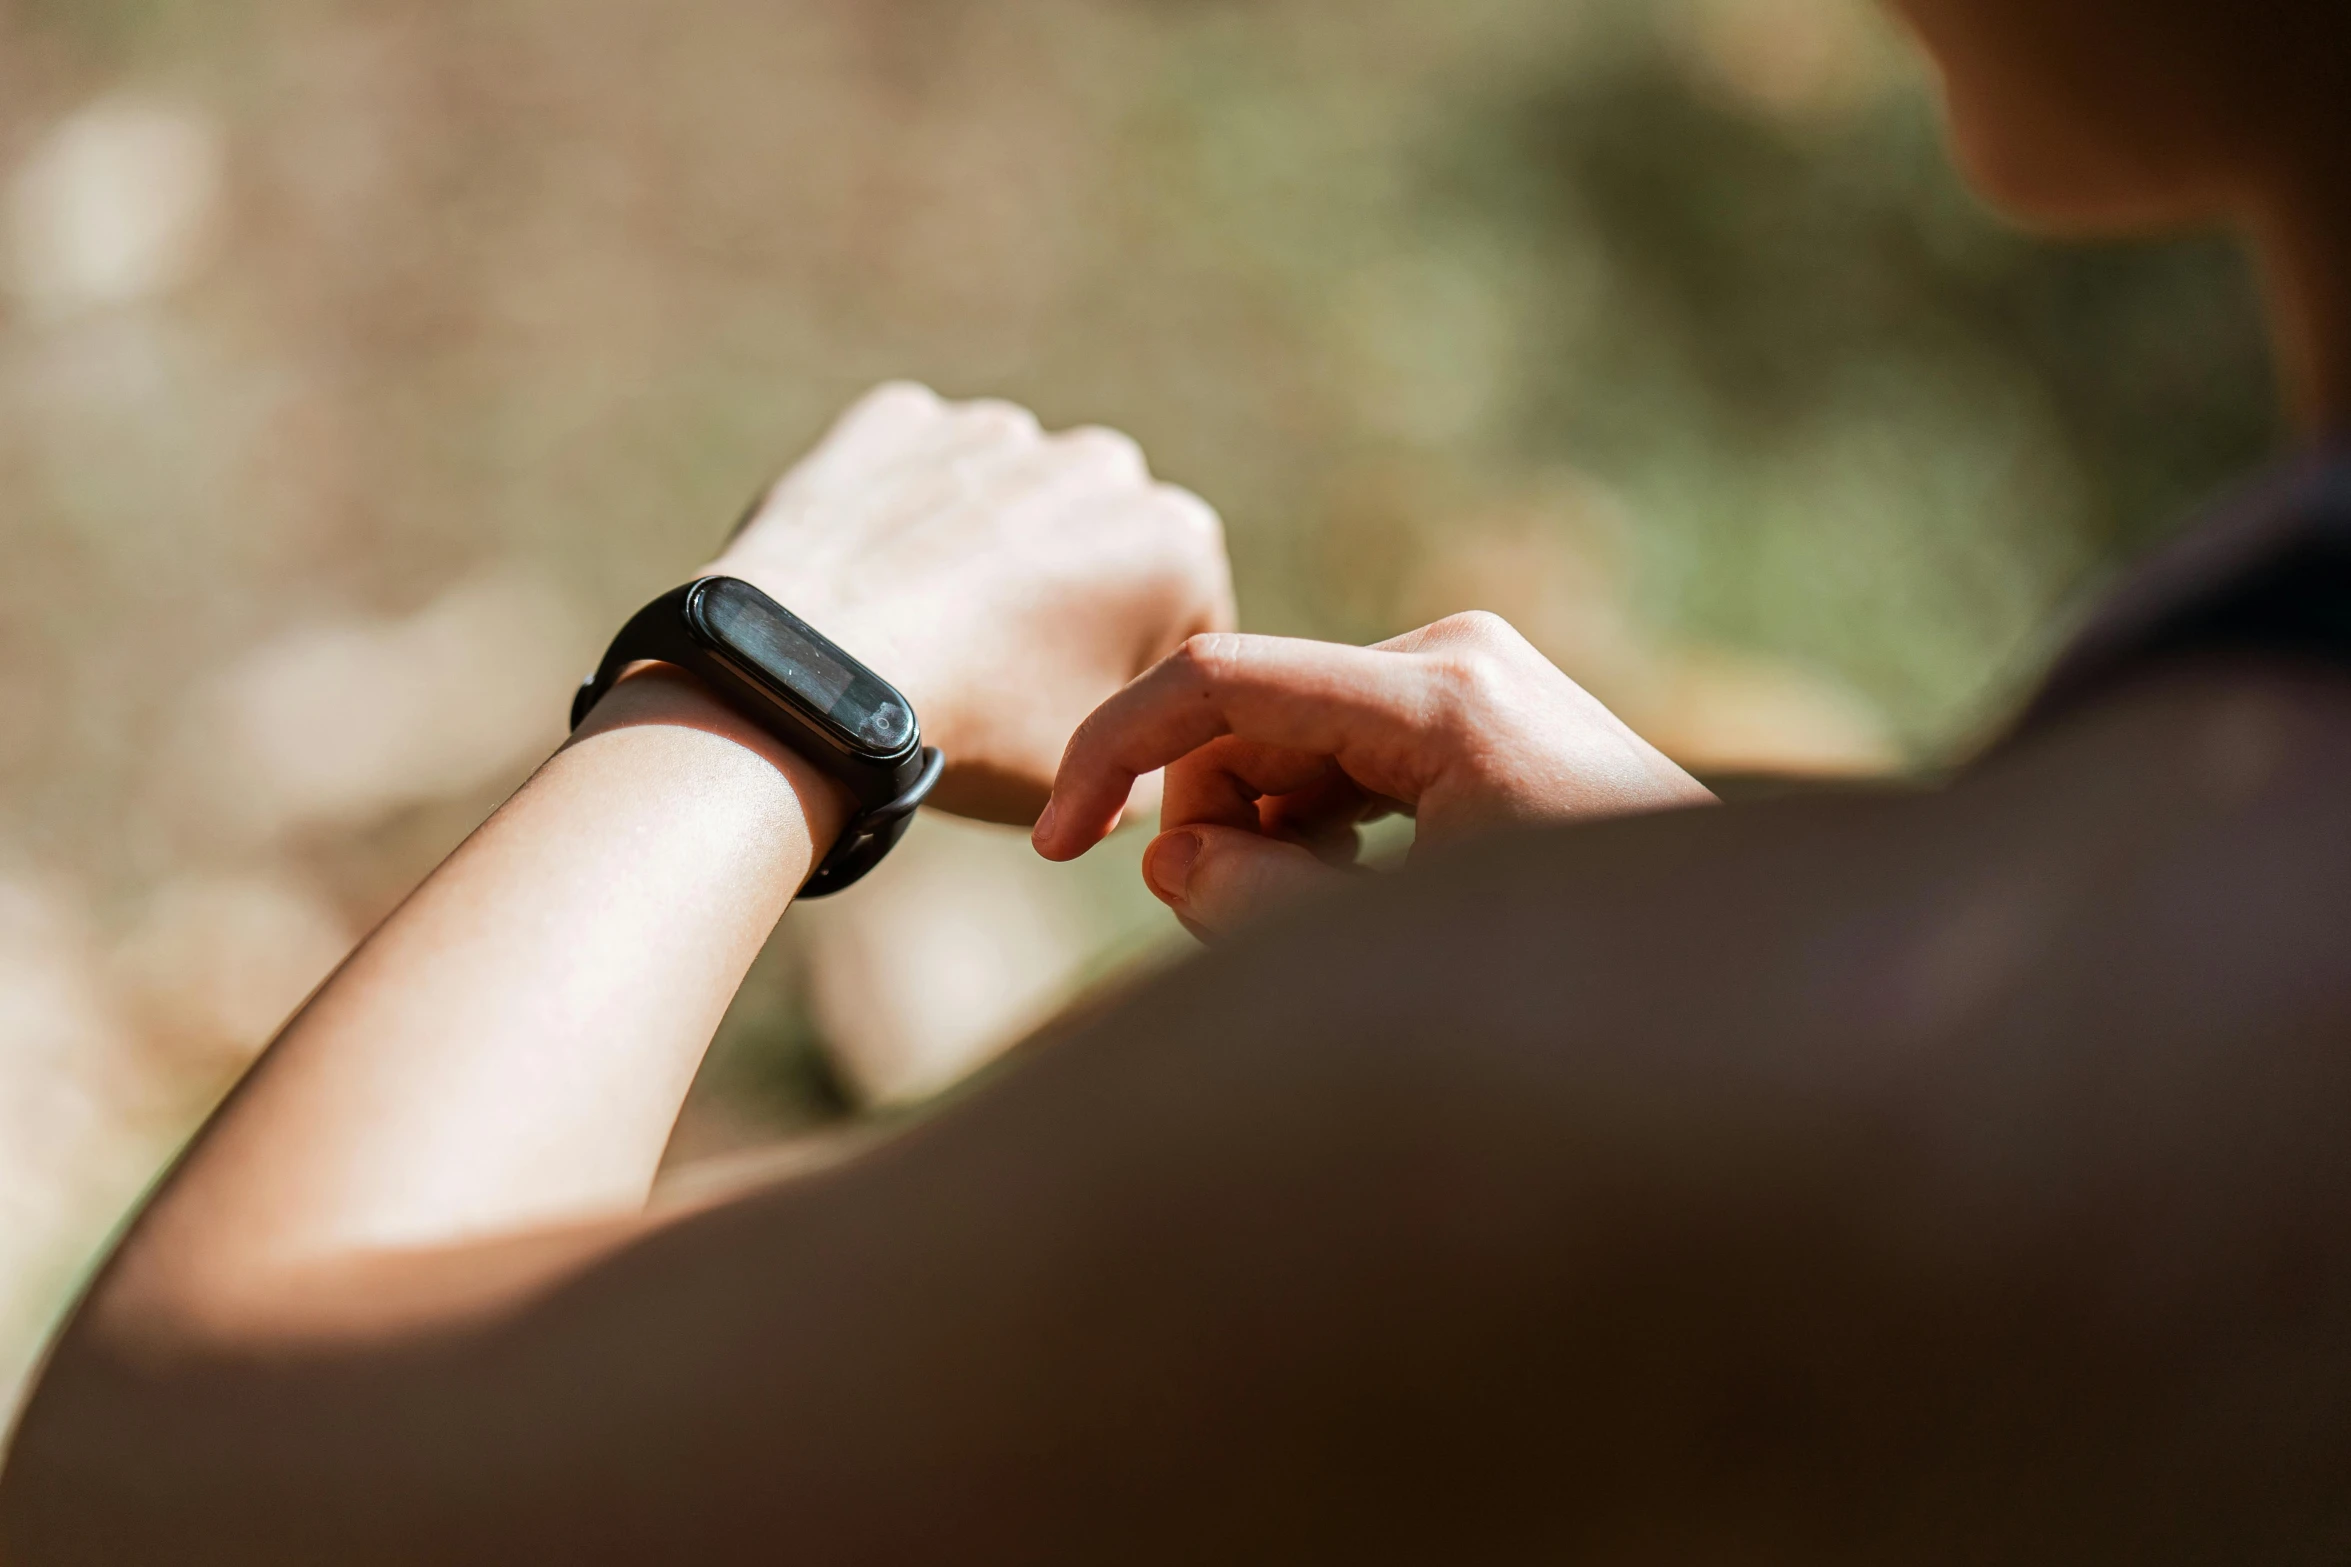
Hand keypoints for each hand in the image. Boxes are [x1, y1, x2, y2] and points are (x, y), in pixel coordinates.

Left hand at [707, 383, 1235, 823]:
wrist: (815, 680)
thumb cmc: (975, 734)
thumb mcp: (1100, 782)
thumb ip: (1153, 750)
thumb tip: (1145, 745)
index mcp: (1178, 542)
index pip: (1184, 623)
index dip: (1135, 683)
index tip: (1077, 722)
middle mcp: (1101, 463)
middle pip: (1099, 545)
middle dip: (1069, 596)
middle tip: (1001, 677)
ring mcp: (994, 429)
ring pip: (1007, 499)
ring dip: (987, 549)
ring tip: (928, 632)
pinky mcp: (898, 420)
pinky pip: (916, 471)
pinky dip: (903, 515)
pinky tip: (874, 582)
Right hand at [1032, 612, 1714, 936]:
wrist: (1737, 984)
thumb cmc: (1584, 984)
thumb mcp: (1392, 953)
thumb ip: (1255, 904)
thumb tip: (1167, 853)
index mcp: (1444, 696)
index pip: (1220, 682)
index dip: (1111, 754)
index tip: (1048, 845)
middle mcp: (1459, 656)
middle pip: (1252, 711)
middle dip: (1203, 816)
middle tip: (1220, 921)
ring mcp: (1479, 675)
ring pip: (1292, 734)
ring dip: (1261, 826)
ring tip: (1303, 918)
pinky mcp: (1486, 710)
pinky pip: (1348, 748)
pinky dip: (1314, 819)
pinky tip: (1347, 888)